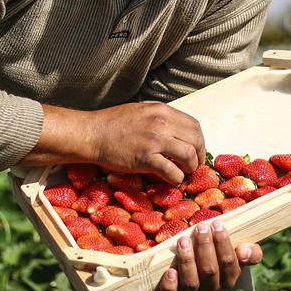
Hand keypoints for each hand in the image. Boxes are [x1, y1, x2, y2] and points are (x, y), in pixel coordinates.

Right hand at [86, 102, 205, 183]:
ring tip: (184, 172)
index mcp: (162, 111)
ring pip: (189, 156)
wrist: (91, 134)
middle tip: (194, 165)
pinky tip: (172, 180)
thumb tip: (175, 131)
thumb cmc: (112, 123)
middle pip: (196, 140)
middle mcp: (162, 123)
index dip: (199, 141)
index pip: (194, 125)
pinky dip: (176, 178)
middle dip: (199, 155)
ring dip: (190, 167)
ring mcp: (154, 140)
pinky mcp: (145, 158)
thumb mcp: (141, 111)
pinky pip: (172, 171)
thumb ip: (160, 119)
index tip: (196, 150)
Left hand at [158, 219, 262, 290]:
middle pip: (210, 270)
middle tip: (200, 227)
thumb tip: (244, 250)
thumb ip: (251, 252)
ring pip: (192, 282)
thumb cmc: (218, 257)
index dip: (224, 243)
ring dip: (188, 260)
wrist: (193, 275)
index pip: (229, 263)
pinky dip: (170, 284)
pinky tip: (170, 271)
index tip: (217, 224)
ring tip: (183, 240)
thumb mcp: (236, 253)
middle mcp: (211, 288)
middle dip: (205, 247)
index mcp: (228, 278)